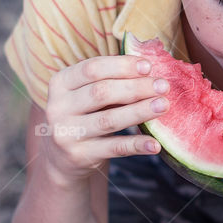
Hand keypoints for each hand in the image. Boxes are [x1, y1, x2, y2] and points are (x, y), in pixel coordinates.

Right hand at [38, 55, 168, 186]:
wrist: (62, 157)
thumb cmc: (85, 113)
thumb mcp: (88, 93)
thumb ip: (113, 79)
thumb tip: (150, 68)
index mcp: (60, 83)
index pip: (92, 68)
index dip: (122, 65)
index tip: (149, 66)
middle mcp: (58, 108)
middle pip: (102, 92)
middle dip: (136, 87)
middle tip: (163, 86)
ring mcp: (66, 133)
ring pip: (108, 120)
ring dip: (140, 111)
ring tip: (164, 105)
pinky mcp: (79, 156)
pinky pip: (114, 148)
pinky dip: (136, 145)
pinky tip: (155, 144)